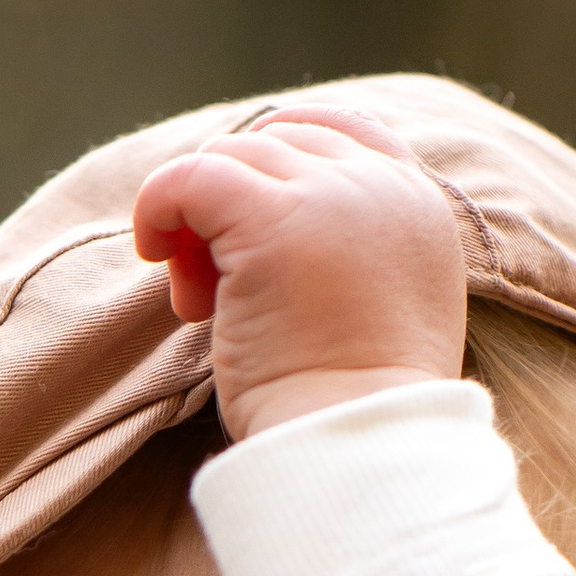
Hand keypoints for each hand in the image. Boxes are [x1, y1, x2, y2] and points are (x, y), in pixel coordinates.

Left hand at [132, 106, 467, 441]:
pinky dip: (158, 204)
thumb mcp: (379, 310)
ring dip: (197, 225)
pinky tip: (155, 254)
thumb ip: (348, 251)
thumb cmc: (354, 408)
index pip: (340, 129)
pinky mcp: (271, 220)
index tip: (236, 219)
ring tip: (200, 304)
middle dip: (232, 205)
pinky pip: (191, 175)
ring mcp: (330, 195)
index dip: (276, 161)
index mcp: (419, 205)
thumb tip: (257, 229)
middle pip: (275, 144)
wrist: (360, 445)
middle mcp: (382, 185)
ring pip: (231, 158)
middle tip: (213, 290)